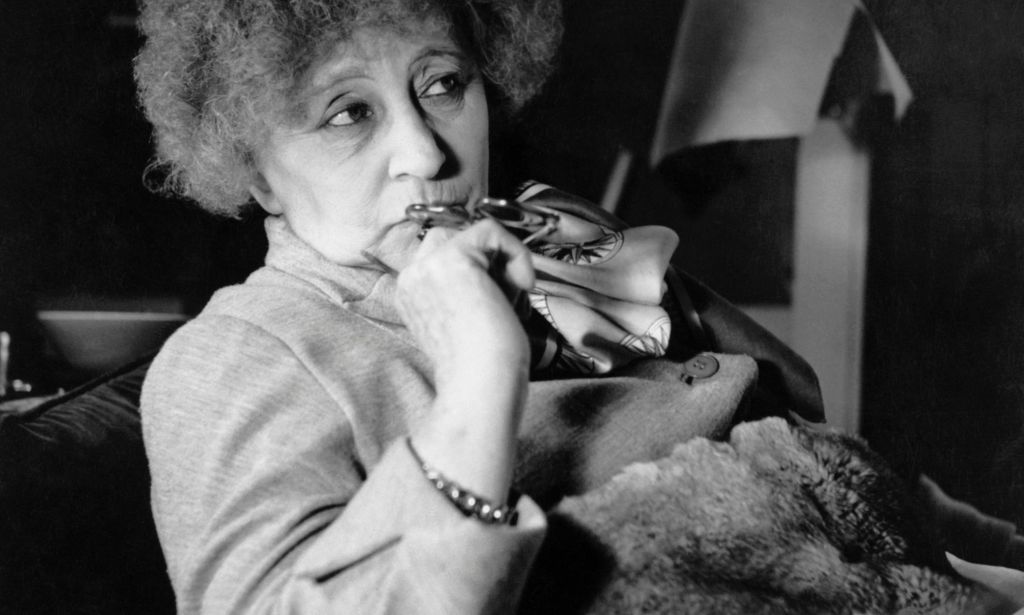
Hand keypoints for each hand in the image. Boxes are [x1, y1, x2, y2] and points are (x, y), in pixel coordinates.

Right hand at [396, 219, 534, 500]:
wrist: (482, 386)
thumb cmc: (485, 369)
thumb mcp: (469, 320)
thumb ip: (470, 291)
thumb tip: (502, 264)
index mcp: (410, 295)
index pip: (445, 259)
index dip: (482, 274)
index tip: (499, 307)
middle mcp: (412, 277)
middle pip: (457, 241)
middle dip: (492, 267)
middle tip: (507, 304)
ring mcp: (428, 265)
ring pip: (476, 238)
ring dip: (503, 267)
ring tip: (510, 305)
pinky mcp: (454, 257)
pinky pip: (491, 230)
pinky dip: (516, 255)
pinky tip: (521, 288)